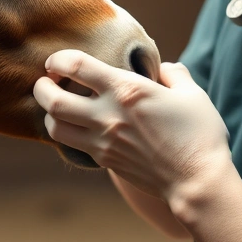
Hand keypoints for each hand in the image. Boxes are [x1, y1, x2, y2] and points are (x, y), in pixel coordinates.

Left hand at [33, 52, 232, 207]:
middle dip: (41, 87)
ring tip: (56, 105)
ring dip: (49, 113)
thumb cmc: (199, 136)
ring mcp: (103, 141)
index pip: (77, 67)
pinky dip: (66, 132)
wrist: (196, 182)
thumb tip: (163, 69)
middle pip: (52, 100)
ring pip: (55, 127)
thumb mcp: (192, 94)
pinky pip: (72, 144)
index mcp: (127, 90)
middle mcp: (108, 115)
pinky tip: (76, 126)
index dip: (59, 59)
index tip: (57, 60)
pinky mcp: (104, 160)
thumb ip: (174, 74)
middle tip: (46, 81)